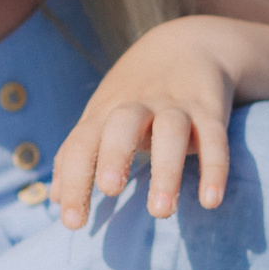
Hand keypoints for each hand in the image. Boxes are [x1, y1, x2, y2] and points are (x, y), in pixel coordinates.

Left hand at [51, 17, 238, 227]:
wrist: (188, 45)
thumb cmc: (135, 95)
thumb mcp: (102, 117)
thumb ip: (78, 156)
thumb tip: (54, 198)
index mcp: (105, 113)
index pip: (82, 145)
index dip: (74, 182)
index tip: (73, 224)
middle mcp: (138, 107)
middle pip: (122, 125)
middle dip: (115, 155)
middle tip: (110, 190)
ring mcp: (176, 107)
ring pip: (171, 132)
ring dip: (166, 170)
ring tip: (161, 212)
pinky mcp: (210, 111)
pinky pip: (214, 139)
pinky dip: (214, 168)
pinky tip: (211, 201)